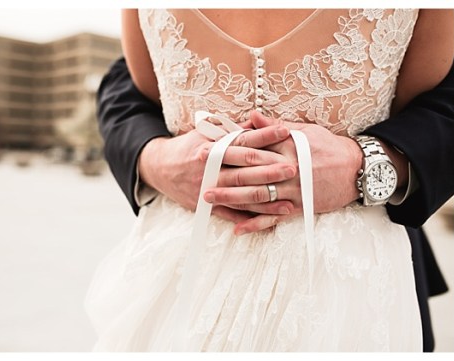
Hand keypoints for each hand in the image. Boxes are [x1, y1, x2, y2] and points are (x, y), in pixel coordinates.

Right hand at [139, 124, 295, 211]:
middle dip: (270, 170)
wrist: (160, 168)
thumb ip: (232, 129)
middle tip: (293, 168)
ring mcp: (208, 189)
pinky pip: (232, 215)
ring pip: (240, 196)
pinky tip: (270, 219)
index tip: (286, 132)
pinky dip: (251, 218)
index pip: (243, 141)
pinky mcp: (207, 206)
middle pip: (244, 170)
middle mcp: (209, 169)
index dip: (265, 136)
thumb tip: (258, 120)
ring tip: (289, 201)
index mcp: (212, 148)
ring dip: (266, 200)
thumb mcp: (206, 133)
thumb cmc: (189, 147)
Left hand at [204, 111, 363, 233]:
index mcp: (285, 149)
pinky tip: (237, 228)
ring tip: (208, 200)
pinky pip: (272, 218)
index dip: (225, 149)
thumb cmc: (328, 147)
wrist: (357, 170)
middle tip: (197, 174)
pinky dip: (255, 224)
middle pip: (247, 173)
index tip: (205, 149)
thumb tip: (250, 117)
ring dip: (230, 199)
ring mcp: (291, 190)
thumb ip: (274, 127)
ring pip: (256, 196)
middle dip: (220, 174)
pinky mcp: (298, 207)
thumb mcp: (303, 130)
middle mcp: (286, 170)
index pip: (249, 148)